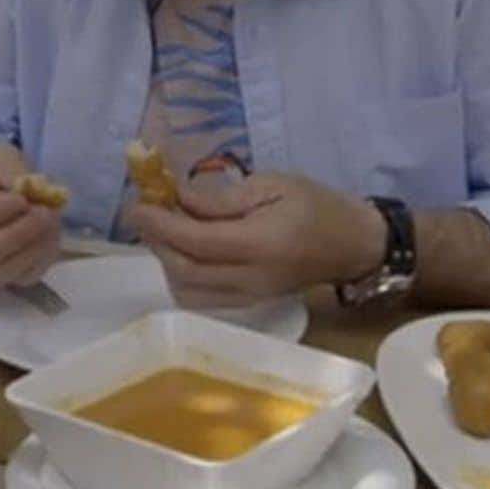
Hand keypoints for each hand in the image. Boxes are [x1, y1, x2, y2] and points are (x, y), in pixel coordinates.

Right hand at [0, 143, 61, 284]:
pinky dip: (42, 259)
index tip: (22, 197)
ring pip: (3, 273)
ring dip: (36, 248)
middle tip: (46, 211)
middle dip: (21, 233)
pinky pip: (21, 278)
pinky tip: (49, 235)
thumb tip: (40, 191)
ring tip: (51, 221)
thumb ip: (13, 171)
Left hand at [124, 172, 385, 307]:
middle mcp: (251, 278)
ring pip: (189, 291)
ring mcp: (250, 297)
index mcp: (261, 244)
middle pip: (186, 271)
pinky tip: (183, 251)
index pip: (197, 242)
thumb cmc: (315, 205)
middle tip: (145, 213)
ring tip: (164, 229)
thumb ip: (223, 198)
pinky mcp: (249, 304)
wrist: (353, 244)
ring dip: (167, 261)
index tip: (136, 205)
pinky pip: (202, 298)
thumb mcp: (272, 185)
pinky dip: (182, 276)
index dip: (161, 225)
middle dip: (157, 243)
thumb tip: (179, 200)